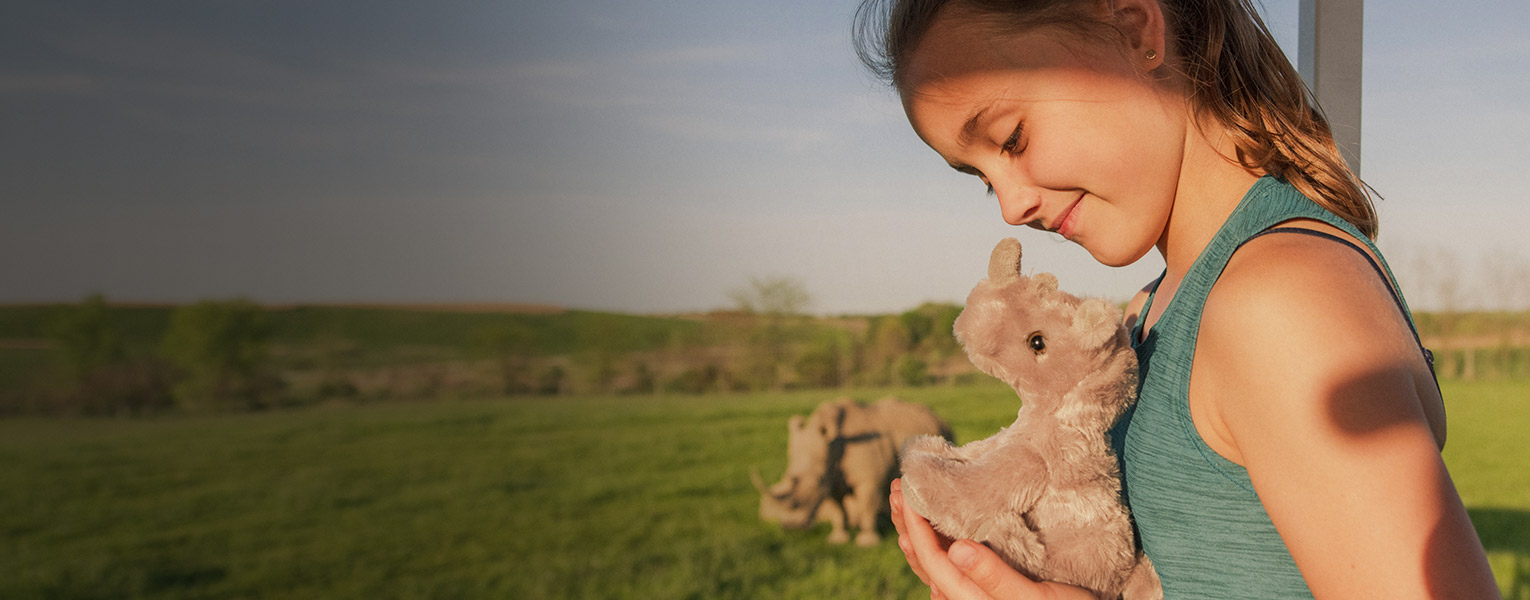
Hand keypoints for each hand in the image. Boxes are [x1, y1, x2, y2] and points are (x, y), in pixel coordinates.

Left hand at [889, 479, 1099, 599]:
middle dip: (908, 523)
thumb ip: (994, 578)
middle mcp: (966, 597)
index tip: (905, 490)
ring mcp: (975, 593)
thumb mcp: (1035, 598)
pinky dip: (937, 542)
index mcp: (970, 599)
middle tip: (897, 487)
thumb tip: (956, 550)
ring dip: (918, 530)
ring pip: (936, 561)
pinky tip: (934, 528)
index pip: (932, 559)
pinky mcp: (988, 586)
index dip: (914, 524)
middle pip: (926, 560)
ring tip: (904, 501)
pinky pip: (951, 564)